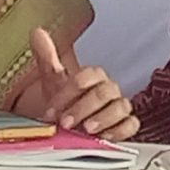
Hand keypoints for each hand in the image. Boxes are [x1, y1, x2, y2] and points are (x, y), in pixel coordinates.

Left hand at [2, 29, 138, 138]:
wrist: (71, 125)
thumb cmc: (65, 103)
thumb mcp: (53, 81)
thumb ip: (47, 58)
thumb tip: (37, 32)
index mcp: (94, 76)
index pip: (87, 76)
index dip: (69, 93)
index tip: (52, 111)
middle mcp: (109, 89)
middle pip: (104, 92)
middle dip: (83, 108)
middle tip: (66, 122)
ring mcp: (120, 106)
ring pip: (121, 107)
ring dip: (103, 119)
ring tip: (86, 130)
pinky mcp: (126, 125)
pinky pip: (131, 125)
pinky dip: (119, 131)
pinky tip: (104, 137)